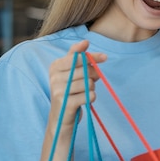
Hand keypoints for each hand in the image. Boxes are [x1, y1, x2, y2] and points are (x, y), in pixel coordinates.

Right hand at [42, 40, 106, 160]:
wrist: (60, 119)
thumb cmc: (69, 92)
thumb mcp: (70, 73)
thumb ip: (76, 57)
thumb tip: (86, 42)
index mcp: (54, 67)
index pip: (77, 57)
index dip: (93, 57)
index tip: (105, 57)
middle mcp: (54, 77)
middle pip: (86, 70)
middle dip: (93, 75)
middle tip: (90, 81)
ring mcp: (59, 91)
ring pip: (89, 83)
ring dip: (91, 89)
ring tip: (82, 93)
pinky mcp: (66, 103)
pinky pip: (90, 95)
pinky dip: (91, 98)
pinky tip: (83, 101)